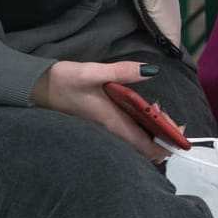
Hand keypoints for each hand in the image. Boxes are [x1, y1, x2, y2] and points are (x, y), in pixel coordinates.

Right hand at [32, 61, 179, 161]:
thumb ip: (122, 72)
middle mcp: (110, 130)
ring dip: (153, 130)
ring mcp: (105, 127)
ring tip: (160, 113)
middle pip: (143, 145)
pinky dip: (142, 124)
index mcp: (111, 122)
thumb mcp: (94, 72)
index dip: (165, 144)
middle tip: (175, 122)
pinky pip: (127, 131)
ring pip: (136, 138)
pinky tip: (144, 109)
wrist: (36, 88)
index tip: (180, 135)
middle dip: (164, 137)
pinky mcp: (101, 122)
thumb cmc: (63, 81)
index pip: (144, 146)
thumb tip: (150, 71)